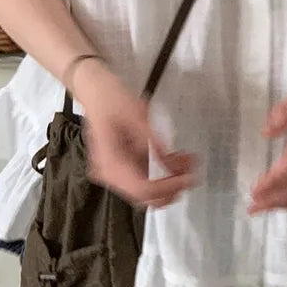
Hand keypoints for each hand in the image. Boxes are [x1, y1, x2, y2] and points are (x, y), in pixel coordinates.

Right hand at [75, 61, 196, 208]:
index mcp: (109, 160)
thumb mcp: (139, 115)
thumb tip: (175, 165)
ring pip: (144, 192)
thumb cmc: (111, 97)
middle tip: (192, 173)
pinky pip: (141, 180)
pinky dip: (160, 175)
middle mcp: (108, 172)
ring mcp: (112, 172)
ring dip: (168, 182)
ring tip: (187, 163)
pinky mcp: (119, 168)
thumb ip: (156, 143)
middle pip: (143, 197)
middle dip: (171, 188)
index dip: (168, 187)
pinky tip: (175, 162)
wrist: (95, 89)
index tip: (187, 178)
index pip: (141, 188)